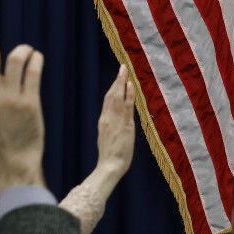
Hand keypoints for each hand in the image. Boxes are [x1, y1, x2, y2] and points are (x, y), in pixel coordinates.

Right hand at [95, 65, 135, 179]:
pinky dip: (128, 94)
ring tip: (124, 70)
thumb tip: (116, 122)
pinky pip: (126, 106)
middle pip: (111, 95)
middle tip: (122, 67)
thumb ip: (111, 128)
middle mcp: (108, 118)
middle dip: (117, 80)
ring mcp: (116, 120)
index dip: (112, 88)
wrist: (110, 166)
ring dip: (121, 82)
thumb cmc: (110, 156)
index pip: (107, 101)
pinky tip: (130, 84)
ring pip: (117, 97)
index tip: (117, 79)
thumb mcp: (108, 138)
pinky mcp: (125, 125)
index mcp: (103, 121)